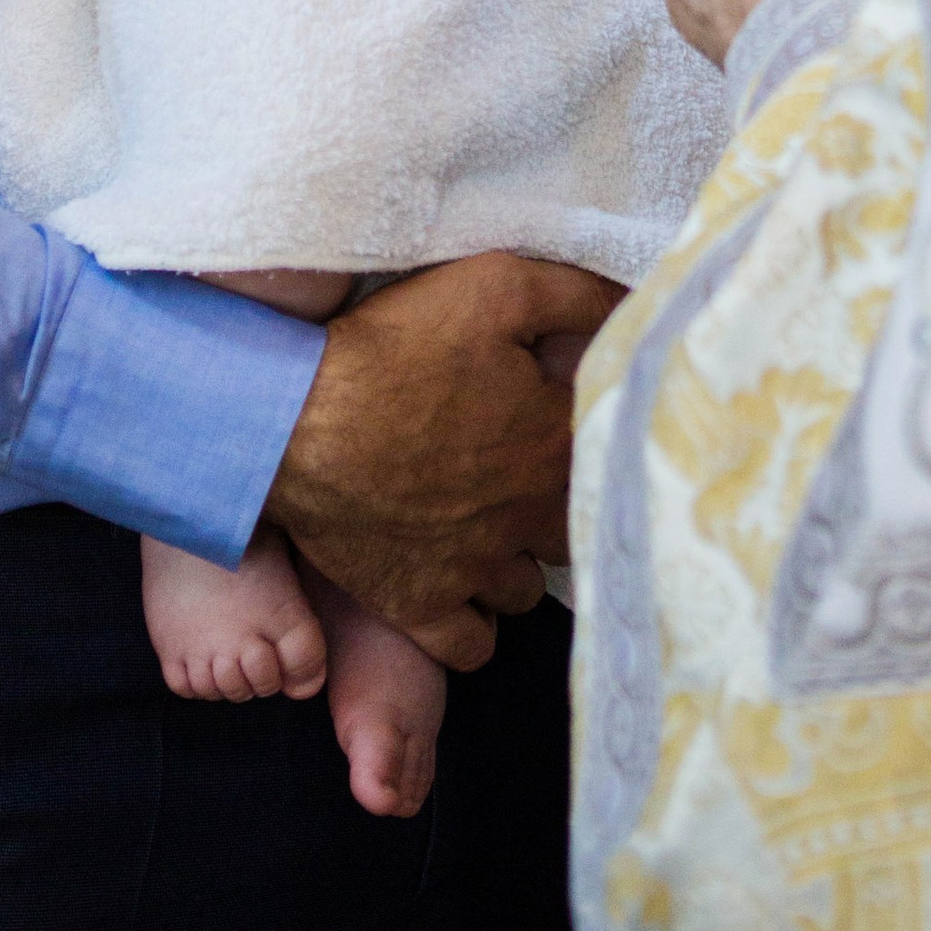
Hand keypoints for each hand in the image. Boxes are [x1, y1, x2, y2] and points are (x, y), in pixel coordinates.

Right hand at [266, 252, 621, 666]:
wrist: (295, 419)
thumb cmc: (396, 346)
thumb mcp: (497, 285)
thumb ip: (580, 296)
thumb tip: (635, 308)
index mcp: (554, 444)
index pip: (611, 454)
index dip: (595, 436)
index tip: (570, 424)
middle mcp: (527, 519)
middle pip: (575, 527)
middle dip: (560, 503)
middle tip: (528, 474)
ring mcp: (473, 571)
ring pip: (525, 588)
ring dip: (517, 560)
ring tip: (494, 526)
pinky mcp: (419, 607)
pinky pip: (472, 646)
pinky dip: (475, 622)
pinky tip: (464, 585)